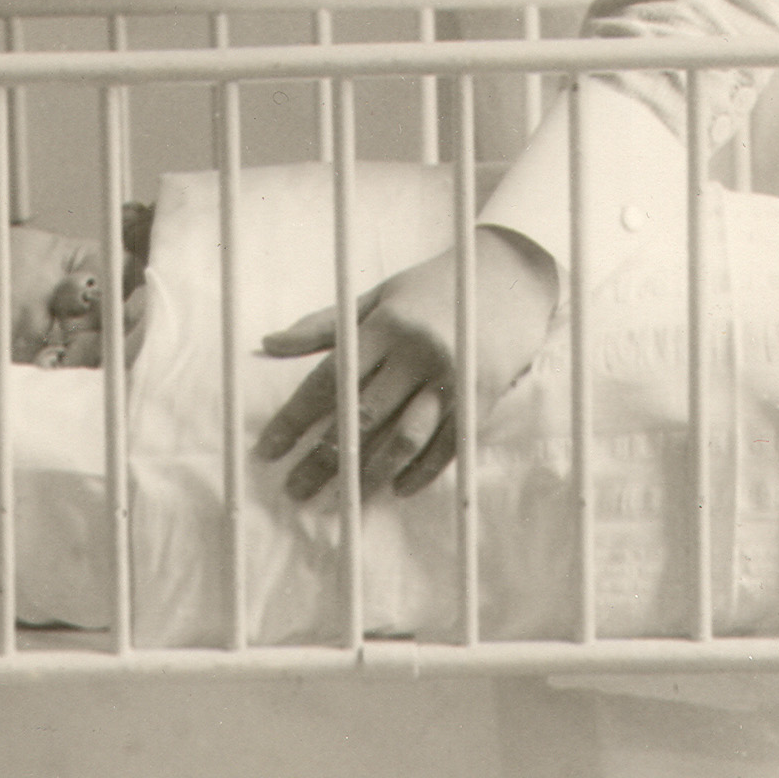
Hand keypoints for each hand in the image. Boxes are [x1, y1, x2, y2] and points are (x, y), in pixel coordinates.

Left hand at [255, 229, 557, 503]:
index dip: (295, 419)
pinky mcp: (481, 398)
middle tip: (294, 489)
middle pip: (362, 417)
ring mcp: (452, 378)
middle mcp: (417, 353)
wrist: (511, 277)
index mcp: (386, 325)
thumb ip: (324, 325)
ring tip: (341, 500)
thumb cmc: (432, 288)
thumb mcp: (378, 297)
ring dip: (368, 475)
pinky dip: (421, 472)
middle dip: (324, 459)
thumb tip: (267, 343)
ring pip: (404, 439)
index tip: (268, 450)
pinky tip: (396, 490)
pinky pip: (448, 446)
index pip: (330, 380)